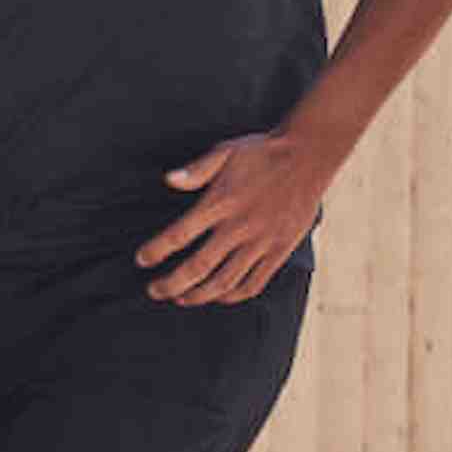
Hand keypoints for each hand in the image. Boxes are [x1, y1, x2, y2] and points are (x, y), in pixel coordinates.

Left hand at [135, 130, 333, 303]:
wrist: (309, 157)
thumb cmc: (262, 153)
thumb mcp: (225, 152)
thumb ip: (195, 170)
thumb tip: (168, 180)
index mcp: (221, 202)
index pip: (179, 235)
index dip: (157, 251)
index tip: (141, 260)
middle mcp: (239, 227)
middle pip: (198, 266)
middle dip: (172, 284)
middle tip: (154, 291)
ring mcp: (261, 242)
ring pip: (225, 281)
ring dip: (199, 295)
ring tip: (181, 299)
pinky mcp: (280, 250)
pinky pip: (255, 282)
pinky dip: (234, 295)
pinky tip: (219, 297)